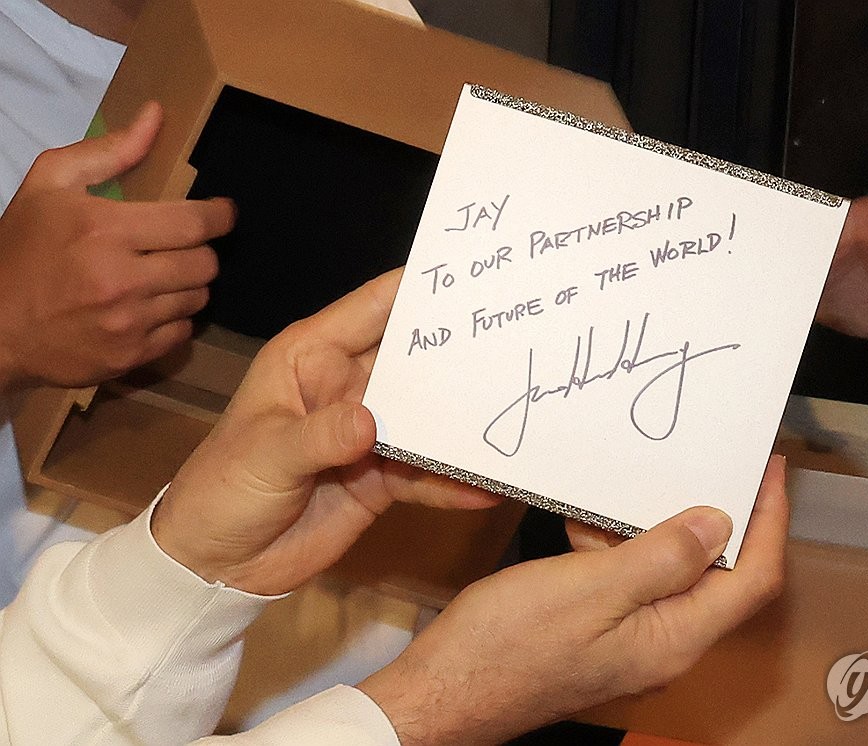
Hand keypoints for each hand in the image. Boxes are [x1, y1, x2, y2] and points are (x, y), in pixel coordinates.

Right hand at [0, 101, 235, 393]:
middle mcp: (122, 278)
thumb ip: (108, 150)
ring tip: (159, 275)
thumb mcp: (50, 185)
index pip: (194, 224)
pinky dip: (174, 319)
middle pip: (205, 263)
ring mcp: (128, 321)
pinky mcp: (131, 355)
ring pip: (198, 298)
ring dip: (187, 284)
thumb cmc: (21, 250)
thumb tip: (156, 115)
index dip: (220, 216)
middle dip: (199, 251)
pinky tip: (148, 307)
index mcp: (104, 229)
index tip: (223, 212)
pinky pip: (182, 332)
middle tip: (179, 246)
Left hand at [151, 268, 500, 595]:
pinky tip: (489, 486)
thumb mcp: (264, 454)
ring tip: (516, 414)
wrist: (216, 564)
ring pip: (427, 418)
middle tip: (518, 343)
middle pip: (413, 361)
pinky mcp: (382, 479)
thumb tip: (371, 423)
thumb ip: (318, 436)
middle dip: (460, 354)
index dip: (419, 289)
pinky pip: (426, 474)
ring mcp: (369, 434)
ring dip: (464, 421)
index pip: (374, 308)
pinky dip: (454, 481)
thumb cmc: (224, 489)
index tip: (473, 278)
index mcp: (314, 358)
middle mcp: (349, 386)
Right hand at [358, 456, 788, 744]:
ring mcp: (633, 643)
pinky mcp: (602, 635)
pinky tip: (585, 531)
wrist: (441, 693)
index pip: (751, 578)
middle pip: (719, 577)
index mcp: (673, 639)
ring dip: (654, 532)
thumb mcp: (589, 588)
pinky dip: (618, 549)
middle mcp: (663, 646)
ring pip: (671, 575)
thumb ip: (662, 557)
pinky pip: (631, 583)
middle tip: (705, 465)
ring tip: (622, 500)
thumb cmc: (507, 645)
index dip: (768, 521)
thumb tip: (719, 524)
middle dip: (714, 519)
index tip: (769, 469)